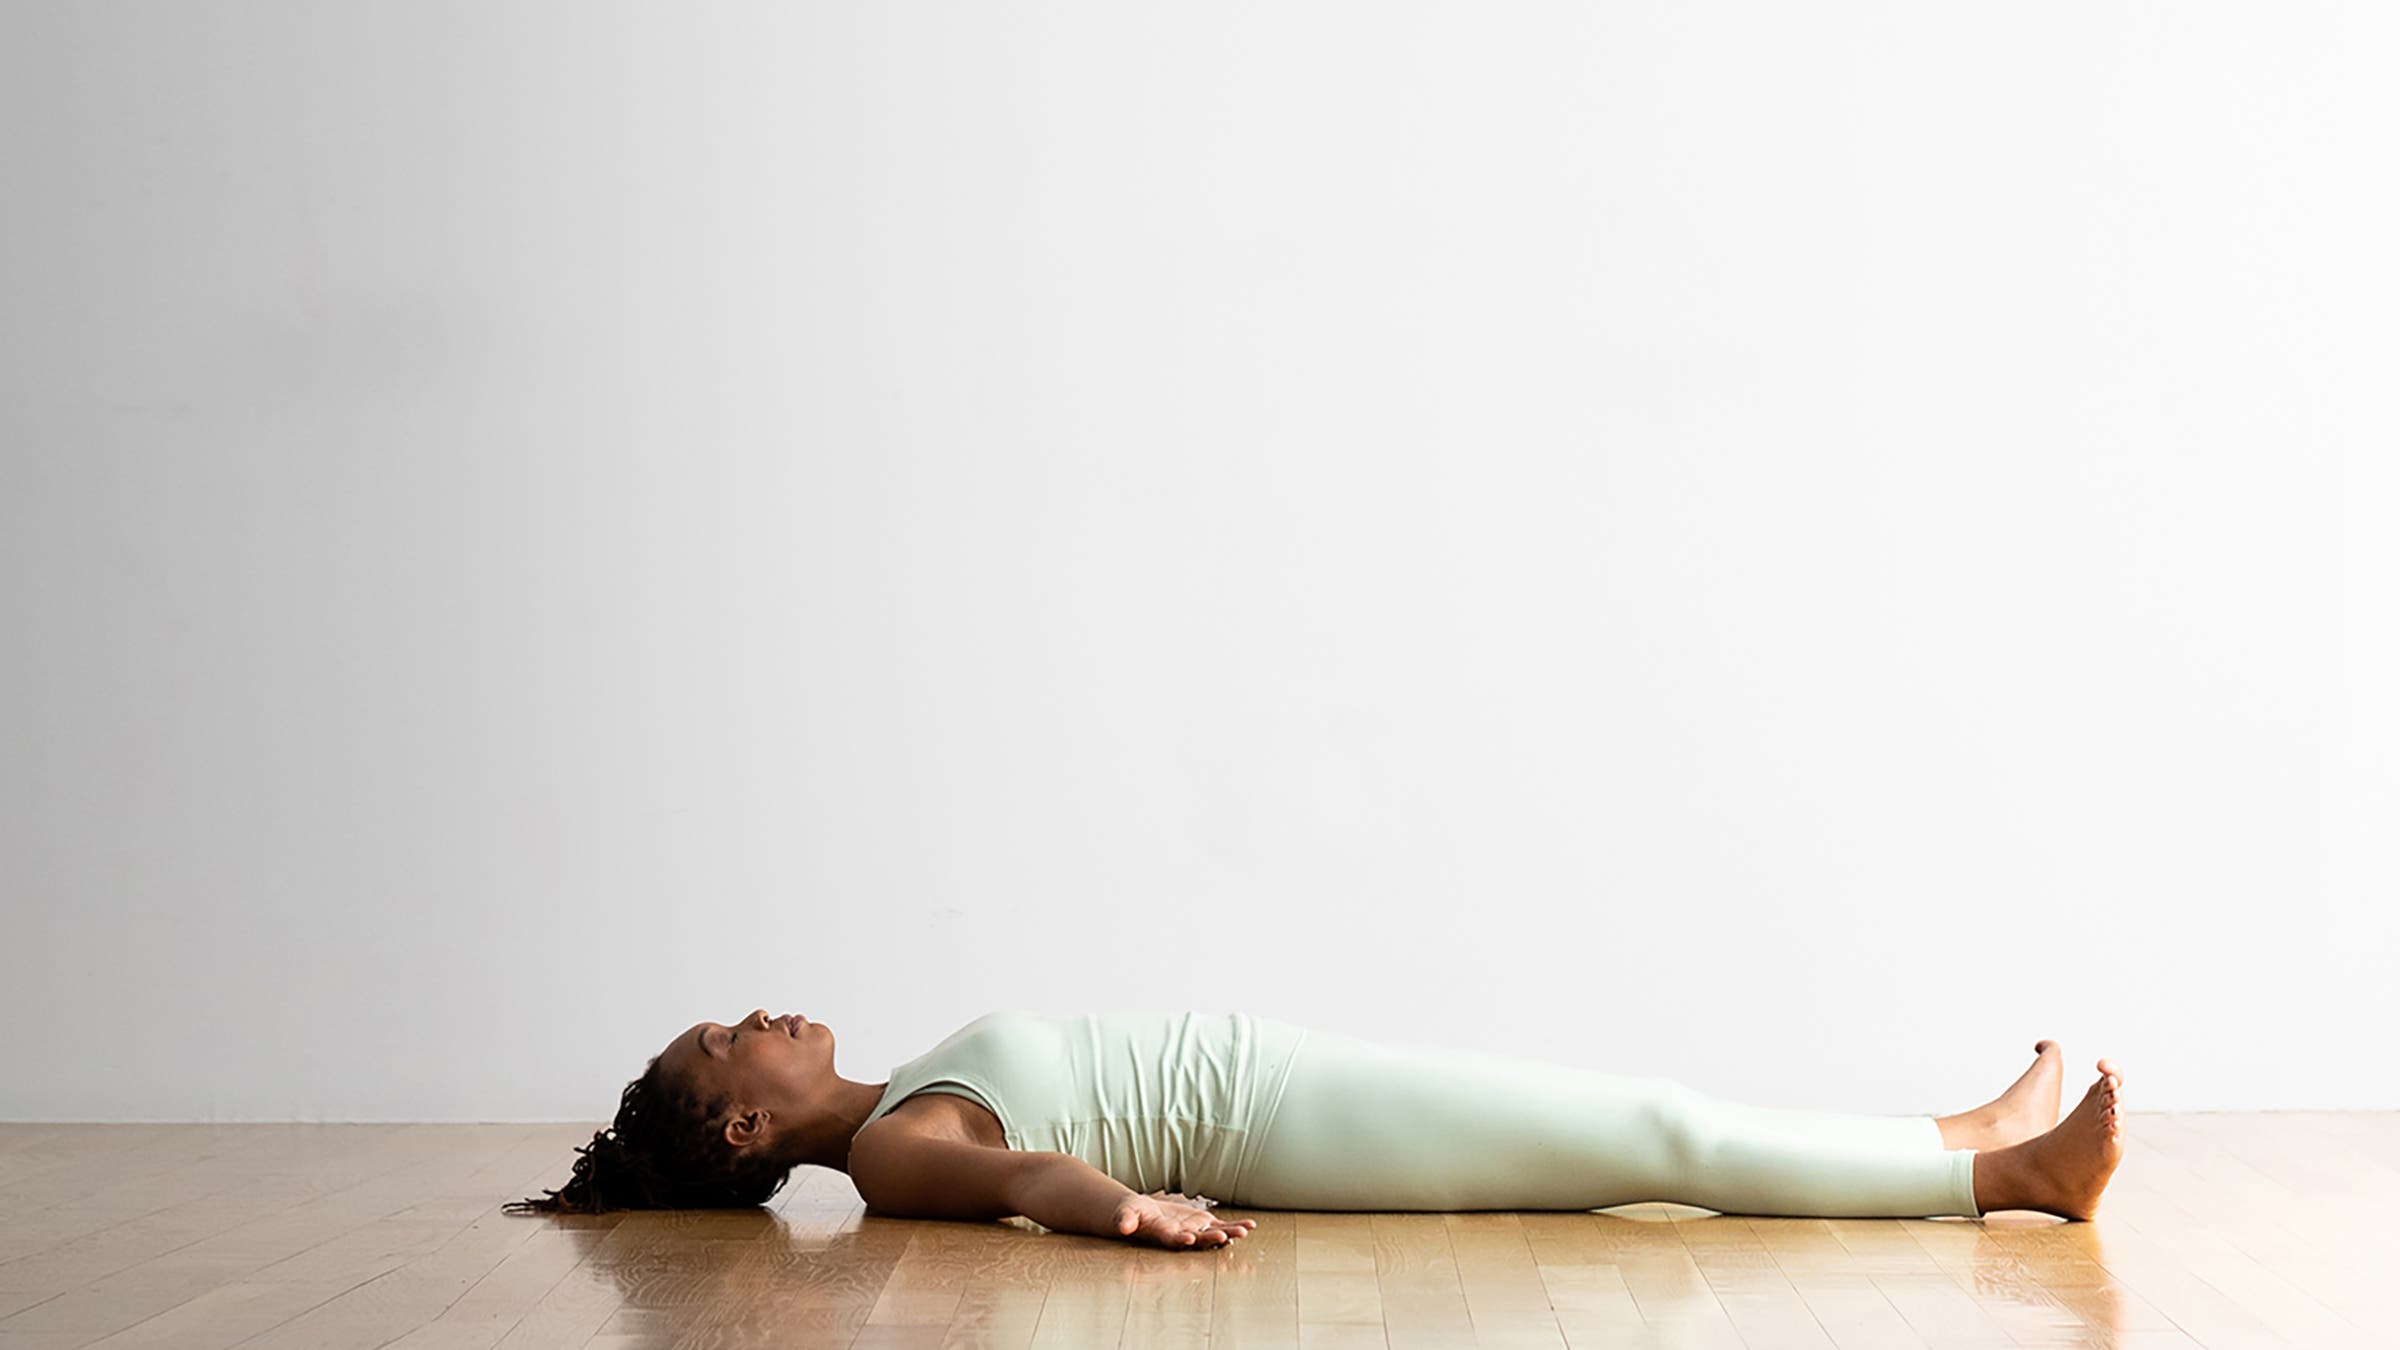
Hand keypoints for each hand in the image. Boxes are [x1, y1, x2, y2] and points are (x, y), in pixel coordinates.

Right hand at [1112, 1190, 1256, 1249]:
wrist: (1144, 1215)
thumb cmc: (1133, 1215)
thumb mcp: (1126, 1214)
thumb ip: (1125, 1220)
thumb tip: (1121, 1226)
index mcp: (1164, 1235)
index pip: (1173, 1239)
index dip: (1181, 1239)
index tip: (1189, 1238)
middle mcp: (1183, 1237)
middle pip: (1198, 1240)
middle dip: (1210, 1239)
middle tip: (1223, 1237)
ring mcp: (1195, 1231)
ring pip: (1214, 1234)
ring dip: (1229, 1234)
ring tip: (1244, 1231)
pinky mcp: (1203, 1224)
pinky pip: (1222, 1226)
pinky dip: (1235, 1226)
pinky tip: (1251, 1225)